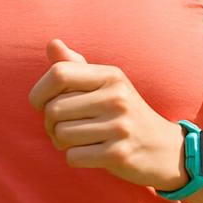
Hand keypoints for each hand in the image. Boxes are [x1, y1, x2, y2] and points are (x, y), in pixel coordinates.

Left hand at [28, 37, 186, 191]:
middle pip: (54, 109)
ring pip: (61, 135)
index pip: (59, 74)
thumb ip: (76, 66)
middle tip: (63, 127)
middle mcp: (116, 97)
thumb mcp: (106, 84)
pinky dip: (74, 158)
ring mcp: (119, 126)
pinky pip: (73, 156)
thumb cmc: (125, 112)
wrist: (164, 148)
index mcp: (111, 75)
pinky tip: (89, 153)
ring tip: (78, 140)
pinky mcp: (118, 154)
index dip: (39, 91)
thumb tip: (52, 43)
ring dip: (61, 142)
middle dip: (50, 123)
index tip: (40, 104)